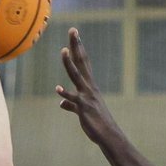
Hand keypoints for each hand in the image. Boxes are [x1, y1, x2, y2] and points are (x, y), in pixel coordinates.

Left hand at [56, 28, 120, 143]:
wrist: (107, 135)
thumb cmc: (96, 123)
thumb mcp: (81, 111)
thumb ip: (71, 105)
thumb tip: (62, 104)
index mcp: (89, 86)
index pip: (83, 62)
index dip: (78, 48)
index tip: (74, 34)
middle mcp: (89, 87)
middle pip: (81, 62)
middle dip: (76, 46)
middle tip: (73, 30)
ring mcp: (86, 96)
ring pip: (76, 76)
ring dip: (69, 64)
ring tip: (63, 51)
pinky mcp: (83, 107)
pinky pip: (73, 99)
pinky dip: (65, 94)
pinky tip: (58, 88)